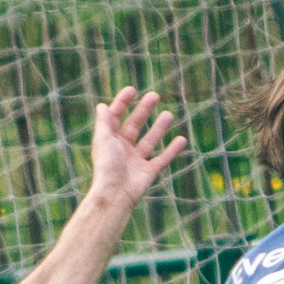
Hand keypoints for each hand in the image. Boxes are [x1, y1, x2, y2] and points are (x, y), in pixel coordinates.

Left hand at [88, 86, 189, 209]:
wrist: (115, 193)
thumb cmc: (107, 166)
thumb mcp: (104, 139)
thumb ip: (104, 122)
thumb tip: (102, 105)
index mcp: (110, 140)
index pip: (116, 117)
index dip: (123, 103)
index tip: (132, 90)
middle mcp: (123, 148)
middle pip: (134, 125)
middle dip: (144, 110)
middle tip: (155, 95)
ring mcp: (136, 160)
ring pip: (149, 140)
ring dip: (159, 127)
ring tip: (169, 114)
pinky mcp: (148, 171)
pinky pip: (162, 158)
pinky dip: (172, 150)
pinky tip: (182, 139)